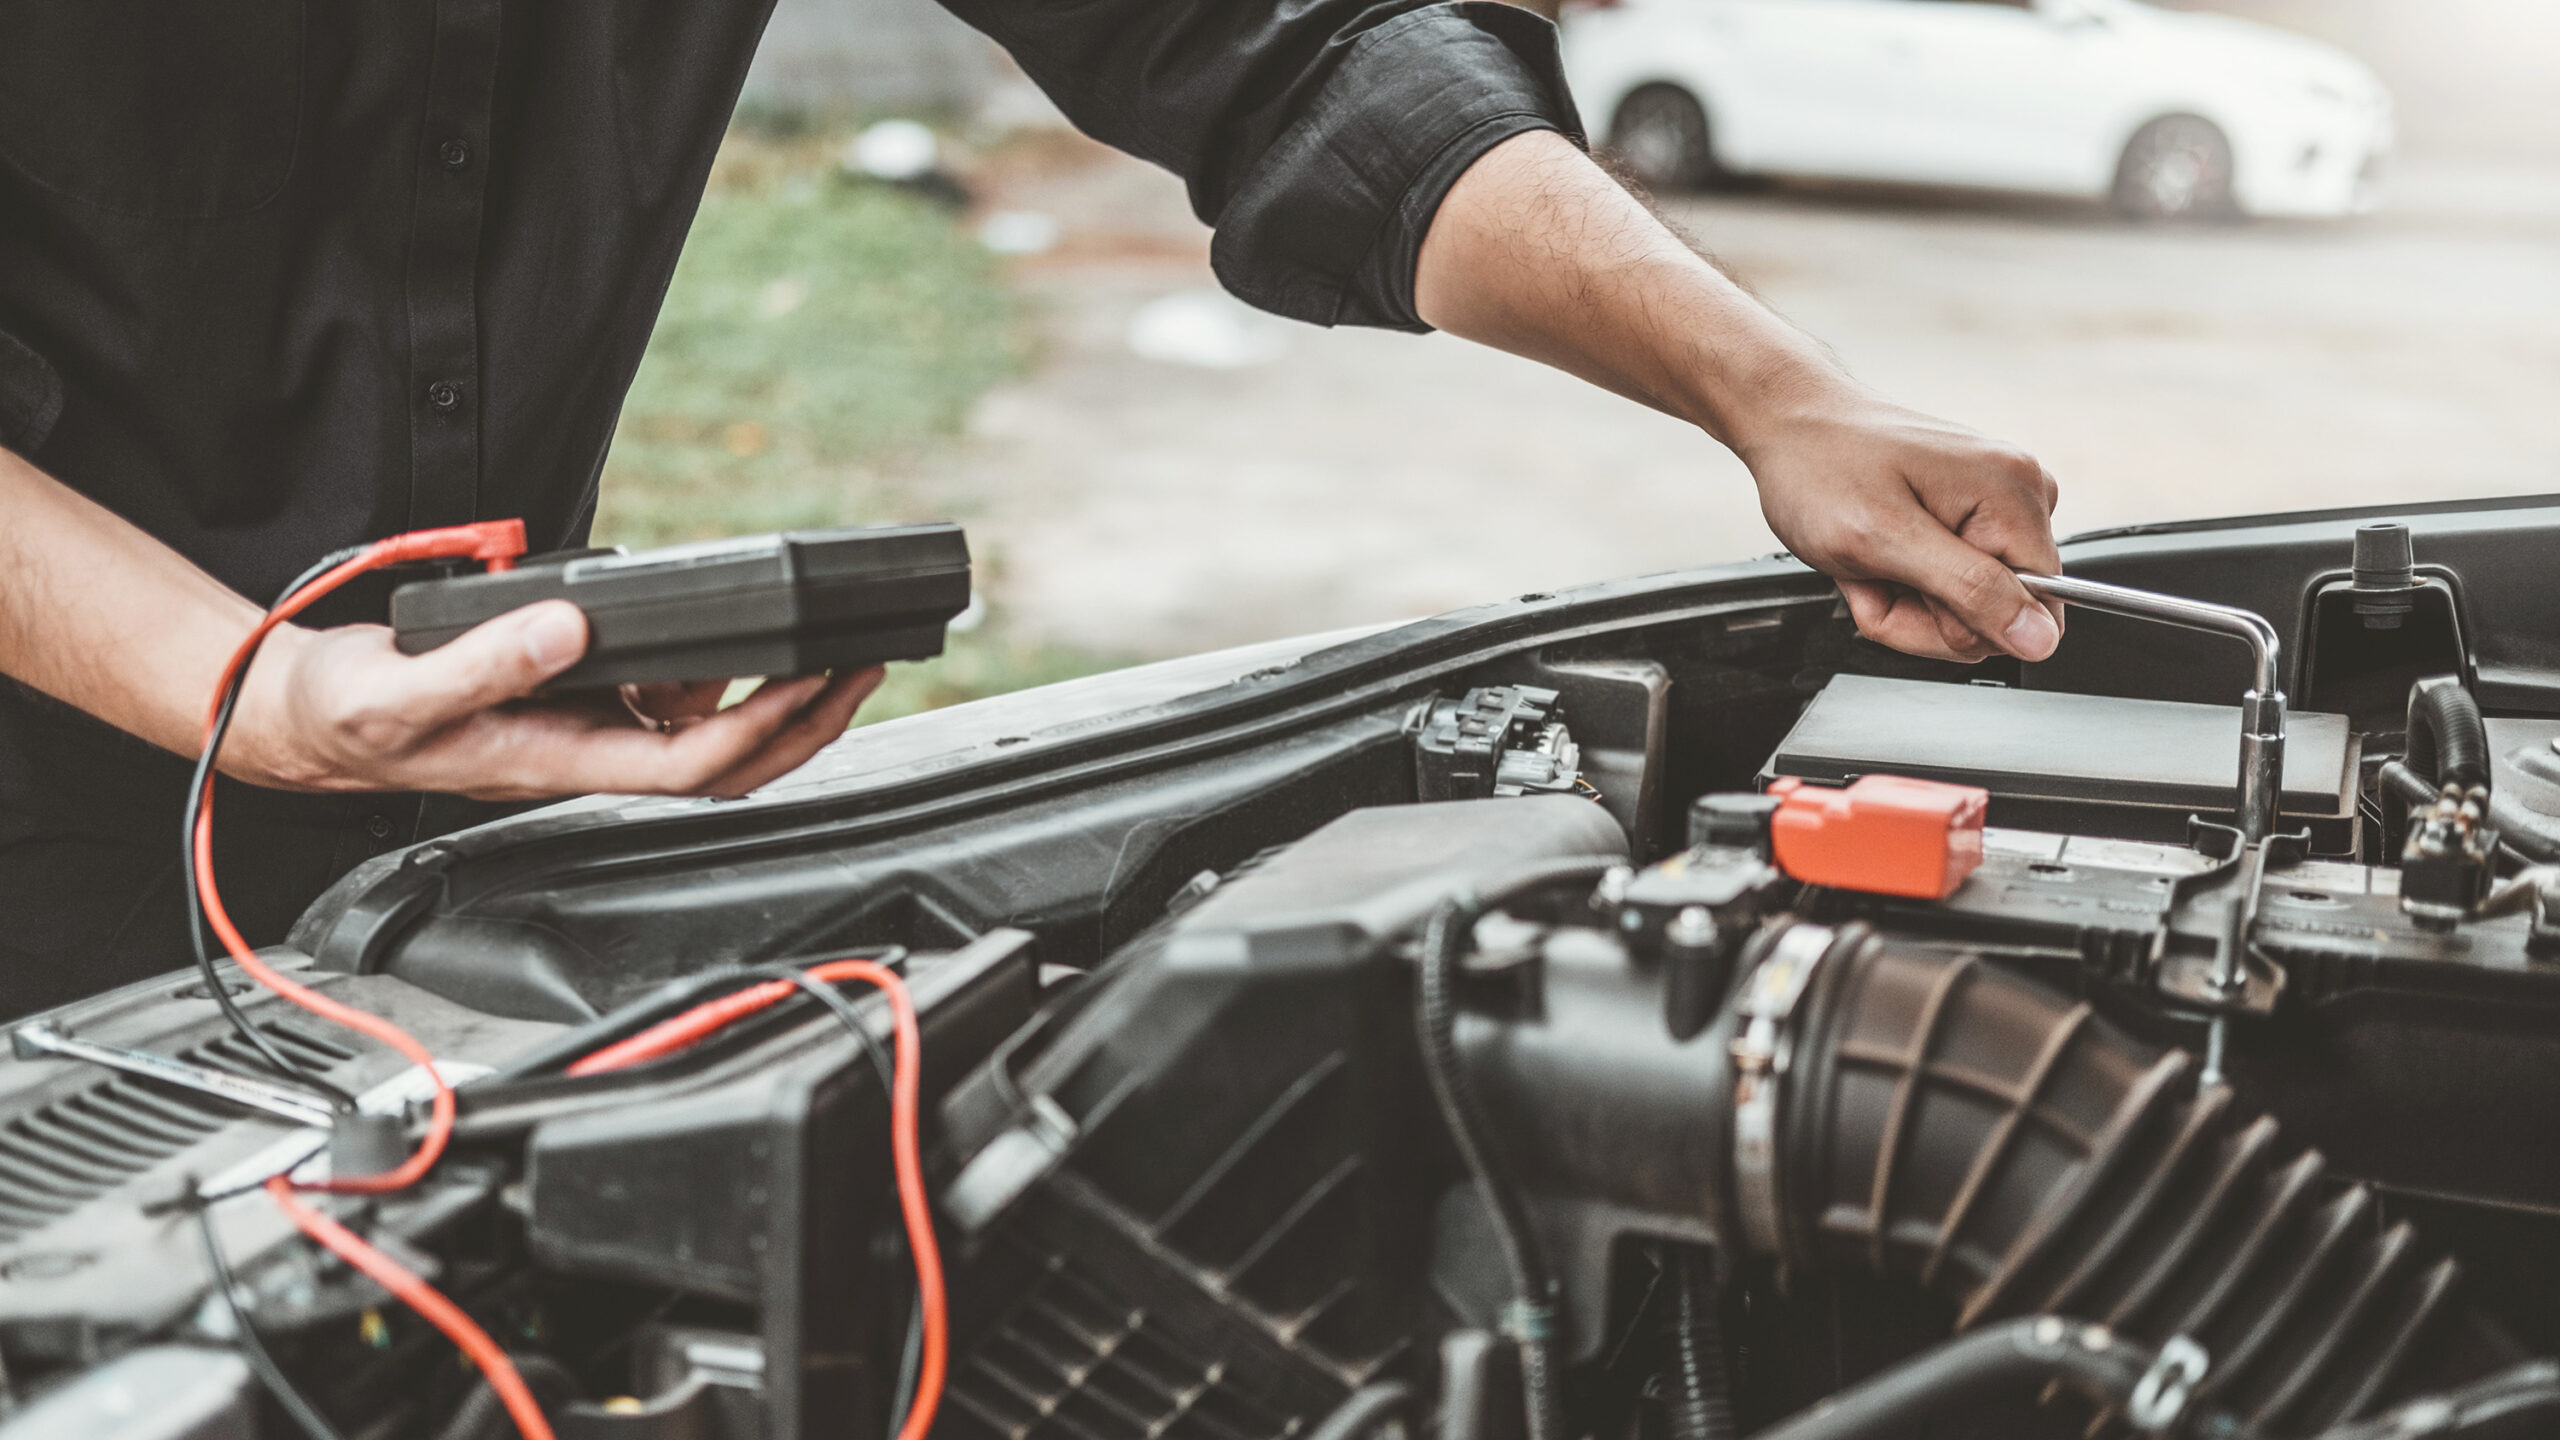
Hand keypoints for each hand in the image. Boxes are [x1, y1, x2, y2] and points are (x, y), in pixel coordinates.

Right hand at [227, 600, 881, 799]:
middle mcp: (591, 754)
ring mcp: (592, 731)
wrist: (314, 715)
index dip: (762, 730)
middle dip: (806, 719)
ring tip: (831, 644)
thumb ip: (488, 660)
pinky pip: (675, 699)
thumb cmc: (352, 714)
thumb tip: (569, 627)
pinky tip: (742, 638)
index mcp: (560, 763)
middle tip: (865, 663)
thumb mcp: (403, 690)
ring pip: (710, 729)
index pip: (691, 764)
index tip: (817, 684)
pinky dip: (723, 674)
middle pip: (727, 758)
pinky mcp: (583, 703)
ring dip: (776, 696)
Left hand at [1740, 385, 2063, 663]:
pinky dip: (1902, 584)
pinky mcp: (1971, 515)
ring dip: (1905, 601)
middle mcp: (2020, 495)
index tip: (1905, 591)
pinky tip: (1876, 553)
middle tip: (1875, 572)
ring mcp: (1997, 504)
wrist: (1792, 425)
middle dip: (1922, 615)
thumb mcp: (1884, 541)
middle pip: (1997, 617)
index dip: (1957, 625)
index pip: (2033, 617)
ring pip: (1967, 609)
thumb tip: (2041, 638)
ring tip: (1869, 560)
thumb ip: (1970, 592)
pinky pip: (1950, 586)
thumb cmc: (1822, 467)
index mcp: (2015, 497)